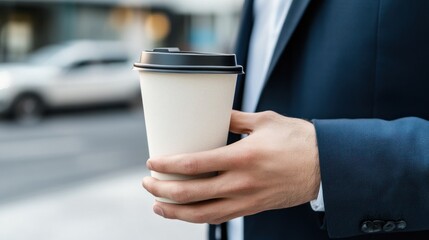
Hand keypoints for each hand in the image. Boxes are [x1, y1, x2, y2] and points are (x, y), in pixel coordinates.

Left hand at [142, 110, 319, 223]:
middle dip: (163, 190)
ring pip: (202, 214)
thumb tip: (212, 113)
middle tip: (148, 183)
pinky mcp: (252, 208)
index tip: (152, 162)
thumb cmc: (296, 140)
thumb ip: (234, 118)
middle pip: (191, 194)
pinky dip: (198, 218)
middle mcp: (241, 183)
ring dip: (175, 211)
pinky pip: (219, 218)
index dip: (168, 165)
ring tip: (158, 205)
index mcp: (242, 157)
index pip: (194, 164)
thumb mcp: (264, 121)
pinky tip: (186, 214)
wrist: (323, 166)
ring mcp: (246, 200)